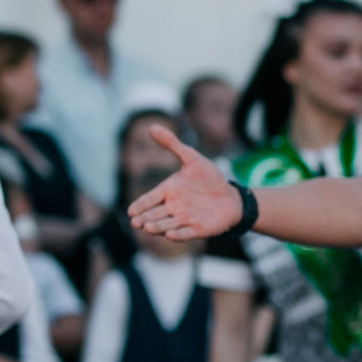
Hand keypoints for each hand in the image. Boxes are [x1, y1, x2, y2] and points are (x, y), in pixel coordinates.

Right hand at [127, 125, 240, 240]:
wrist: (231, 196)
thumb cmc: (209, 179)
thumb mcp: (191, 158)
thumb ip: (172, 144)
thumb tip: (152, 126)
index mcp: (168, 191)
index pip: (149, 199)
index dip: (140, 205)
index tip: (130, 211)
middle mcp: (172, 207)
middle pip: (154, 215)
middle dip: (145, 219)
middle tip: (136, 222)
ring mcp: (184, 219)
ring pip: (166, 225)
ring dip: (158, 227)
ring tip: (148, 227)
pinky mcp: (197, 229)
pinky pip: (185, 233)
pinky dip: (178, 235)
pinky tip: (170, 235)